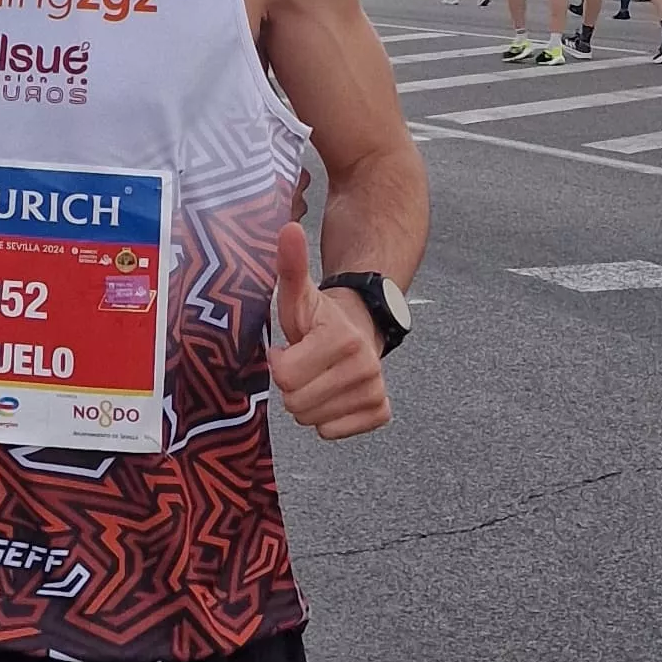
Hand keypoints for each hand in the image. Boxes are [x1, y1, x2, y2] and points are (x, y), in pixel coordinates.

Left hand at [265, 220, 391, 438]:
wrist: (360, 327)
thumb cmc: (319, 316)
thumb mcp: (298, 293)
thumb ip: (291, 265)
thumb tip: (288, 229)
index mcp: (342, 339)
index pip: (285, 376)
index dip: (280, 362)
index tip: (290, 347)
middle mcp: (365, 366)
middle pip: (297, 404)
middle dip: (293, 385)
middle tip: (305, 364)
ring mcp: (375, 390)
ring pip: (313, 421)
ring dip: (308, 402)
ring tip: (318, 376)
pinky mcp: (380, 411)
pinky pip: (333, 433)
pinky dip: (328, 418)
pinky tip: (333, 393)